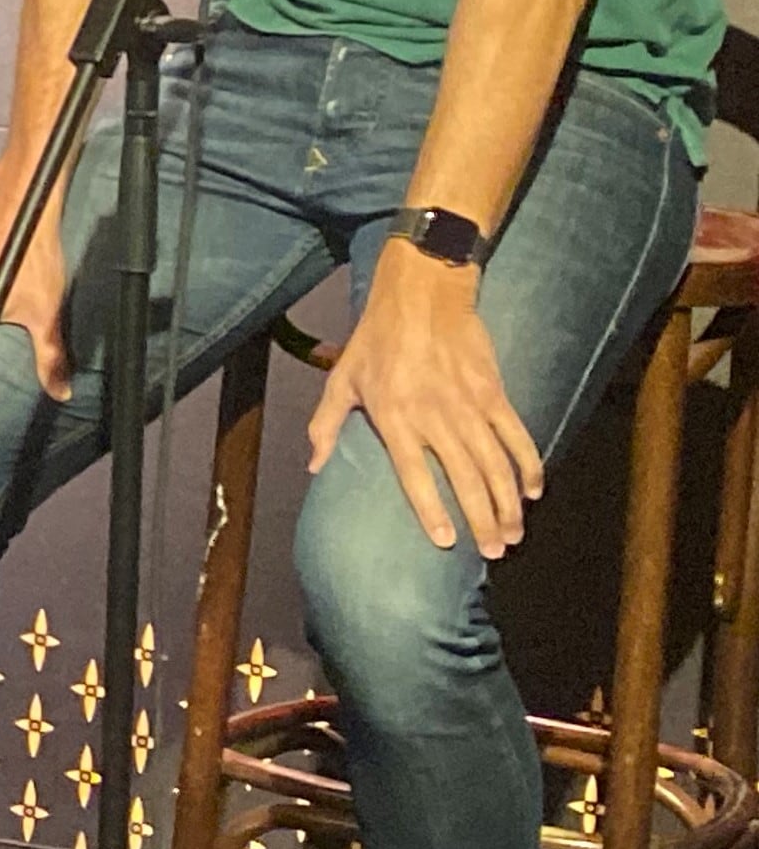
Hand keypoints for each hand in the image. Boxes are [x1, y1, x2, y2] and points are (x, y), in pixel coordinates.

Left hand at [307, 248, 539, 554]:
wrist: (421, 296)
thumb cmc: (374, 340)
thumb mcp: (341, 380)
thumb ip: (326, 425)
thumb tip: (314, 466)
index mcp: (395, 417)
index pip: (415, 474)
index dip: (431, 510)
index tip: (446, 543)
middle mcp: (435, 416)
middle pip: (463, 477)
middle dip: (482, 519)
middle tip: (494, 553)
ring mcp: (469, 404)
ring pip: (495, 463)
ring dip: (508, 501)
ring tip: (514, 534)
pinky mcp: (494, 391)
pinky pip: (516, 434)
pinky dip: (528, 463)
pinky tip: (534, 490)